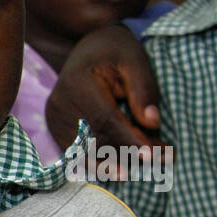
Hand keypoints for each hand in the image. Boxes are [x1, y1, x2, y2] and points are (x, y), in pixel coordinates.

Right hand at [45, 24, 167, 157]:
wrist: (87, 48)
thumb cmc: (115, 51)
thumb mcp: (135, 61)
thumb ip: (143, 90)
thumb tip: (152, 123)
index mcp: (77, 83)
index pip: (105, 119)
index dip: (128, 139)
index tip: (153, 154)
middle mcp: (60, 105)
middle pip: (95, 140)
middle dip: (128, 153)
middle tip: (161, 159)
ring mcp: (55, 119)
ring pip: (85, 151)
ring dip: (115, 163)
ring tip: (144, 167)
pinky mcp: (56, 129)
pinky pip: (78, 152)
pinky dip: (100, 161)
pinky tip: (120, 168)